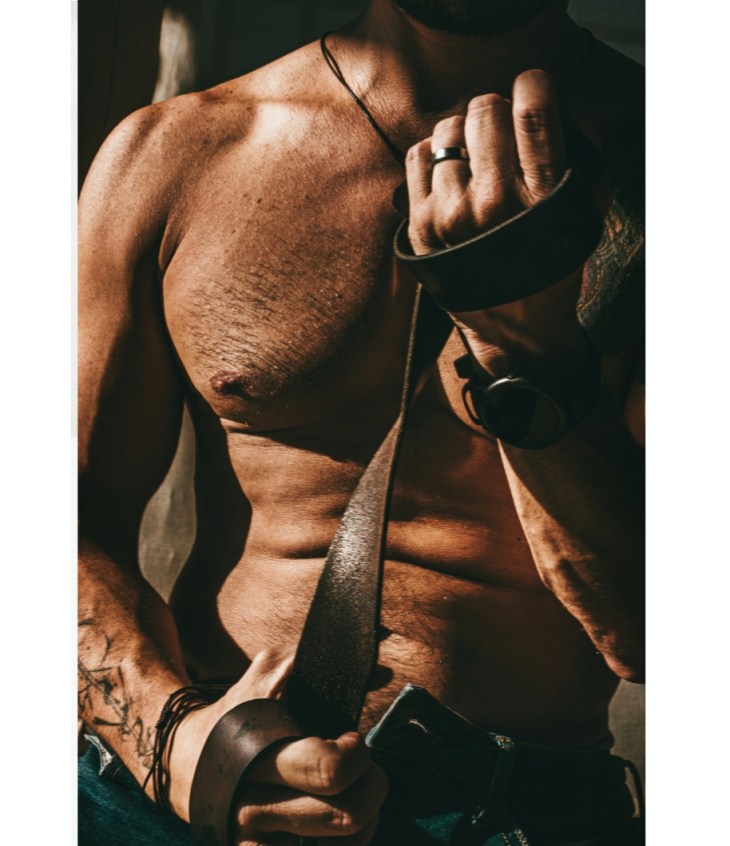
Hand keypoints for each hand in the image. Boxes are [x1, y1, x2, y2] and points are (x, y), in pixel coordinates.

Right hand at [168, 649, 386, 844]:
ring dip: (366, 822)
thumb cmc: (232, 715)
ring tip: (359, 794)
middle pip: (343, 815)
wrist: (180, 759)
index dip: (355, 757)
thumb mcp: (258, 682)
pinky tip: (342, 826)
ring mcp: (256, 840)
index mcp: (259, 754)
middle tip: (367, 768)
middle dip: (372, 787)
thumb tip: (353, 668)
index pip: (326, 768)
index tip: (354, 740)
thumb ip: (295, 669)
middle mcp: (257, 804)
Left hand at [405, 69, 589, 373]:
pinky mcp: (420, 226)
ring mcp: (451, 217)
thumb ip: (572, 165)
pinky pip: (417, 155)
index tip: (532, 86)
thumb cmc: (549, 271)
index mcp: (541, 199)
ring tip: (474, 161)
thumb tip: (544, 110)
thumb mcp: (578, 220)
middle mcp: (493, 205)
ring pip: (447, 130)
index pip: (533, 114)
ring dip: (463, 136)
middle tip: (500, 132)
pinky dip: (433, 154)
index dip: (533, 85)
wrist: (515, 333)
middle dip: (495, 112)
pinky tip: (448, 172)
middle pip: (484, 111)